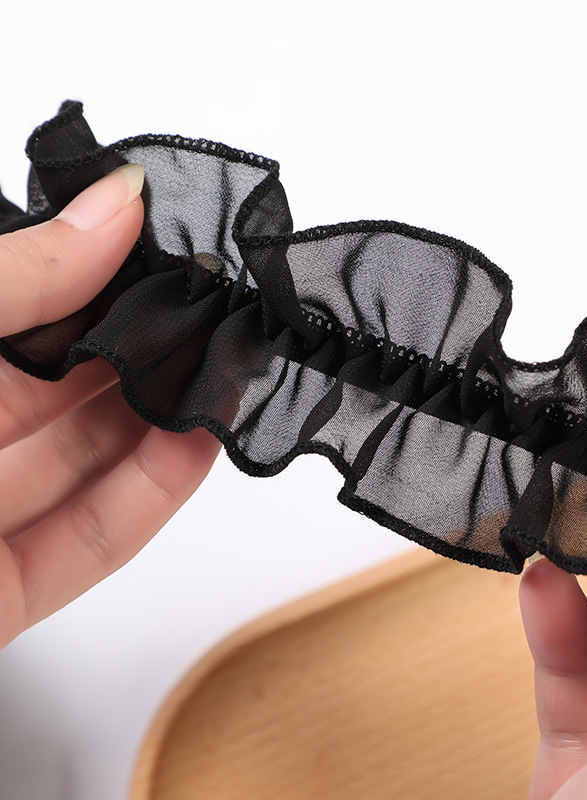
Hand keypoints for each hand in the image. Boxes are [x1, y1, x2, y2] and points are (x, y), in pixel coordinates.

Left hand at [0, 166, 220, 646]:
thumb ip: (14, 275)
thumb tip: (114, 203)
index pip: (25, 309)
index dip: (102, 282)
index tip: (170, 262)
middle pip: (63, 390)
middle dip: (146, 355)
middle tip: (215, 324)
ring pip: (85, 467)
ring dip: (162, 424)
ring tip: (224, 380)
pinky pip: (87, 542)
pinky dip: (150, 497)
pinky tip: (198, 446)